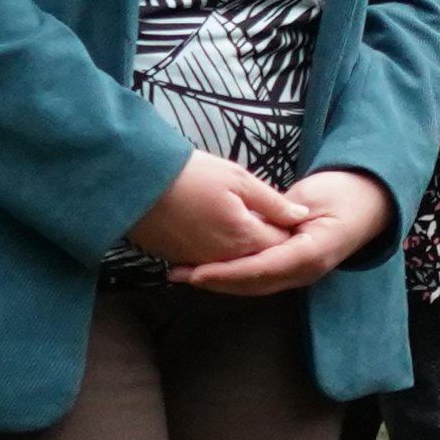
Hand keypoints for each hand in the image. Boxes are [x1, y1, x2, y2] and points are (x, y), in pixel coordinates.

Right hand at [130, 149, 315, 267]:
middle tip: (267, 219)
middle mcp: (225, 259)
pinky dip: (218, 254)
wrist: (138, 183)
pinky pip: (208, 263)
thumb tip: (301, 216)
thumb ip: (273, 202)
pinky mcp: (180, 260)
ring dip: (243, 251)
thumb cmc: (191, 175)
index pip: (280, 245)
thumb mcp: (238, 179)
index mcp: (245, 237)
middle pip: (258, 259)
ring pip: (234, 264)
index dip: (288, 232)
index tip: (289, 216)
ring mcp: (201, 263)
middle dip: (268, 244)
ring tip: (239, 222)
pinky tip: (215, 231)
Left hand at [183, 169, 395, 297]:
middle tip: (177, 273)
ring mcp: (299, 275)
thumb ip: (283, 212)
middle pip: (253, 284)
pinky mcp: (290, 270)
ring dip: (218, 282)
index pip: (263, 269)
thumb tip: (255, 226)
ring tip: (182, 273)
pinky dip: (231, 276)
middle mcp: (305, 271)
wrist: (369, 203)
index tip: (197, 271)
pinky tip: (207, 270)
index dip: (228, 272)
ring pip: (253, 286)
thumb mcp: (313, 195)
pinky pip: (258, 278)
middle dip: (215, 281)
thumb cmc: (343, 192)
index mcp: (312, 252)